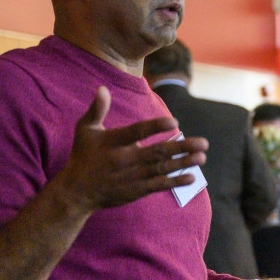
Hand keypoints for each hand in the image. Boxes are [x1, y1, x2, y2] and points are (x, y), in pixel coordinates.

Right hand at [52, 87, 207, 212]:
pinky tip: (192, 176)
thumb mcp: (85, 130)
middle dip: (182, 148)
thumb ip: (97, 110)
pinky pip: (158, 185)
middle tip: (204, 143)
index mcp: (112, 142)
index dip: (155, 127)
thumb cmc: (83, 155)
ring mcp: (131, 176)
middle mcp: (124, 159)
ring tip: (202, 157)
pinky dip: (175, 182)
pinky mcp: (135, 190)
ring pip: (161, 169)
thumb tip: (102, 88)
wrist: (76, 192)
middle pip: (157, 152)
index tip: (175, 122)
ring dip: (183, 163)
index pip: (137, 132)